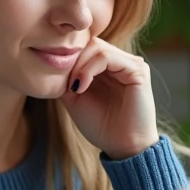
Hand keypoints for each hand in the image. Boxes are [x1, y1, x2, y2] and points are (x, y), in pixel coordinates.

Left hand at [60, 39, 158, 159]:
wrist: (122, 147)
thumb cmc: (101, 127)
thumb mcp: (74, 99)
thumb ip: (66, 79)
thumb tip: (52, 61)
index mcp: (108, 68)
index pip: (85, 46)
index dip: (68, 58)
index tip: (57, 79)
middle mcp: (121, 62)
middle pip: (90, 42)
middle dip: (72, 60)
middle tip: (65, 83)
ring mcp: (131, 64)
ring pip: (96, 47)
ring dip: (78, 66)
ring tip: (73, 87)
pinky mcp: (137, 70)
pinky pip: (106, 57)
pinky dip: (89, 70)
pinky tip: (81, 87)